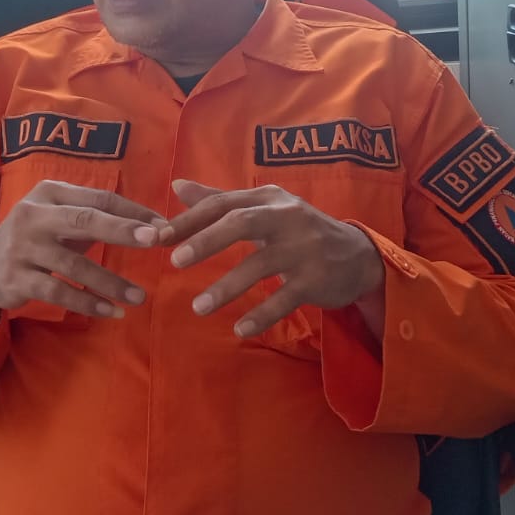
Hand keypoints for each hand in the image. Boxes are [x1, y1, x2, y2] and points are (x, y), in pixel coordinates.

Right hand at [0, 180, 163, 319]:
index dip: (132, 212)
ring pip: (74, 265)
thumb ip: (96, 217)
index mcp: (50, 193)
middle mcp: (33, 215)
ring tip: (139, 297)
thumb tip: (153, 225)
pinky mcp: (15, 278)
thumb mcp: (60, 217)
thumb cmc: (38, 236)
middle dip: (122, 230)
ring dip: (111, 283)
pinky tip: (111, 312)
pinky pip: (58, 292)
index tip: (163, 226)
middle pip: (84, 220)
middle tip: (155, 240)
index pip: (99, 199)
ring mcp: (22, 247)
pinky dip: (87, 303)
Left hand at [163, 179, 383, 337]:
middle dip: (207, 241)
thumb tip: (176, 185)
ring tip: (198, 307)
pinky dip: (262, 315)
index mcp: (268, 198)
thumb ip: (220, 200)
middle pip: (242, 222)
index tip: (157, 237)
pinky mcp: (317, 278)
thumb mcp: (263, 209)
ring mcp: (304, 248)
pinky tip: (239, 329)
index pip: (223, 203)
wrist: (356, 256)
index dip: (190, 219)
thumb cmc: (298, 231)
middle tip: (175, 262)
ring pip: (261, 264)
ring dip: (227, 287)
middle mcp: (287, 216)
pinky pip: (285, 298)